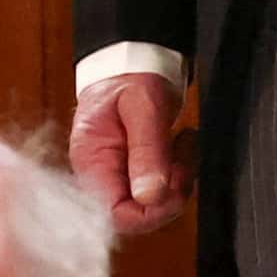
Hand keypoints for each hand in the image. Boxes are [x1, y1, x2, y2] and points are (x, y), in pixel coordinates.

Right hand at [72, 73, 190, 235]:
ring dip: (179, 180)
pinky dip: (179, 173)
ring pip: (154, 203)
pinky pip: (160, 188)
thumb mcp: (143, 107)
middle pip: (138, 214)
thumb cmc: (130, 77)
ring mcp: (118, 175)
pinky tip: (181, 148)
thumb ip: (147, 151)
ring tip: (183, 144)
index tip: (175, 183)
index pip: (115, 216)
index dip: (151, 211)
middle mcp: (101, 176)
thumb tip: (151, 197)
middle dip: (171, 192)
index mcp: (93, 163)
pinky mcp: (134, 171)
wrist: (132, 60)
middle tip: (183, 156)